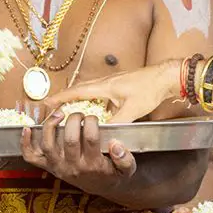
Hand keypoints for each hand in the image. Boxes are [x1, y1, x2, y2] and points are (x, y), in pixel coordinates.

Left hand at [19, 113, 136, 187]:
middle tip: (79, 114)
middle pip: (69, 139)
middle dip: (73, 120)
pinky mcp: (48, 167)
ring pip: (48, 145)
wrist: (100, 187)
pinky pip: (31, 157)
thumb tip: (116, 144)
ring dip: (51, 125)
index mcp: (93, 165)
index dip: (91, 122)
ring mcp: (58, 167)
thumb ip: (125, 158)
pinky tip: (27, 129)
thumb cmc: (112, 173)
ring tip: (60, 114)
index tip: (93, 117)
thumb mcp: (127, 169)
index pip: (90, 138)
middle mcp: (73, 167)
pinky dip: (25, 143)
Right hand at [47, 60, 182, 123]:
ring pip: (88, 93)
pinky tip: (93, 112)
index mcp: (104, 86)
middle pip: (78, 91)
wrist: (166, 77)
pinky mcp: (119, 87)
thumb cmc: (150, 88)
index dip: (59, 98)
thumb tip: (103, 134)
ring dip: (77, 101)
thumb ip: (117, 122)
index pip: (75, 92)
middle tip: (51, 109)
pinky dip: (91, 102)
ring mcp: (112, 84)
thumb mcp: (133, 109)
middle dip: (63, 99)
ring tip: (66, 112)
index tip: (45, 103)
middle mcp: (105, 83)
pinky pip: (99, 95)